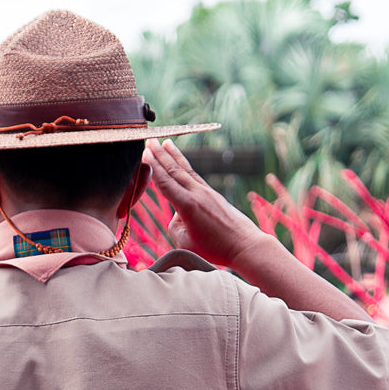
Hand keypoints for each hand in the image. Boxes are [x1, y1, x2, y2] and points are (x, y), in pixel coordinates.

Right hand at [144, 139, 267, 267]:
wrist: (244, 245)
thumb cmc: (215, 249)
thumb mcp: (185, 242)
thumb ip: (175, 226)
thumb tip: (177, 214)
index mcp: (187, 205)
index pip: (165, 182)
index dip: (153, 167)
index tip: (144, 153)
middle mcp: (197, 194)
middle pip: (174, 170)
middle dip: (160, 155)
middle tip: (150, 140)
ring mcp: (207, 193)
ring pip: (186, 170)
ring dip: (174, 155)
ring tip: (166, 142)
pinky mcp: (213, 195)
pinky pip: (195, 177)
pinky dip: (186, 167)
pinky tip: (182, 163)